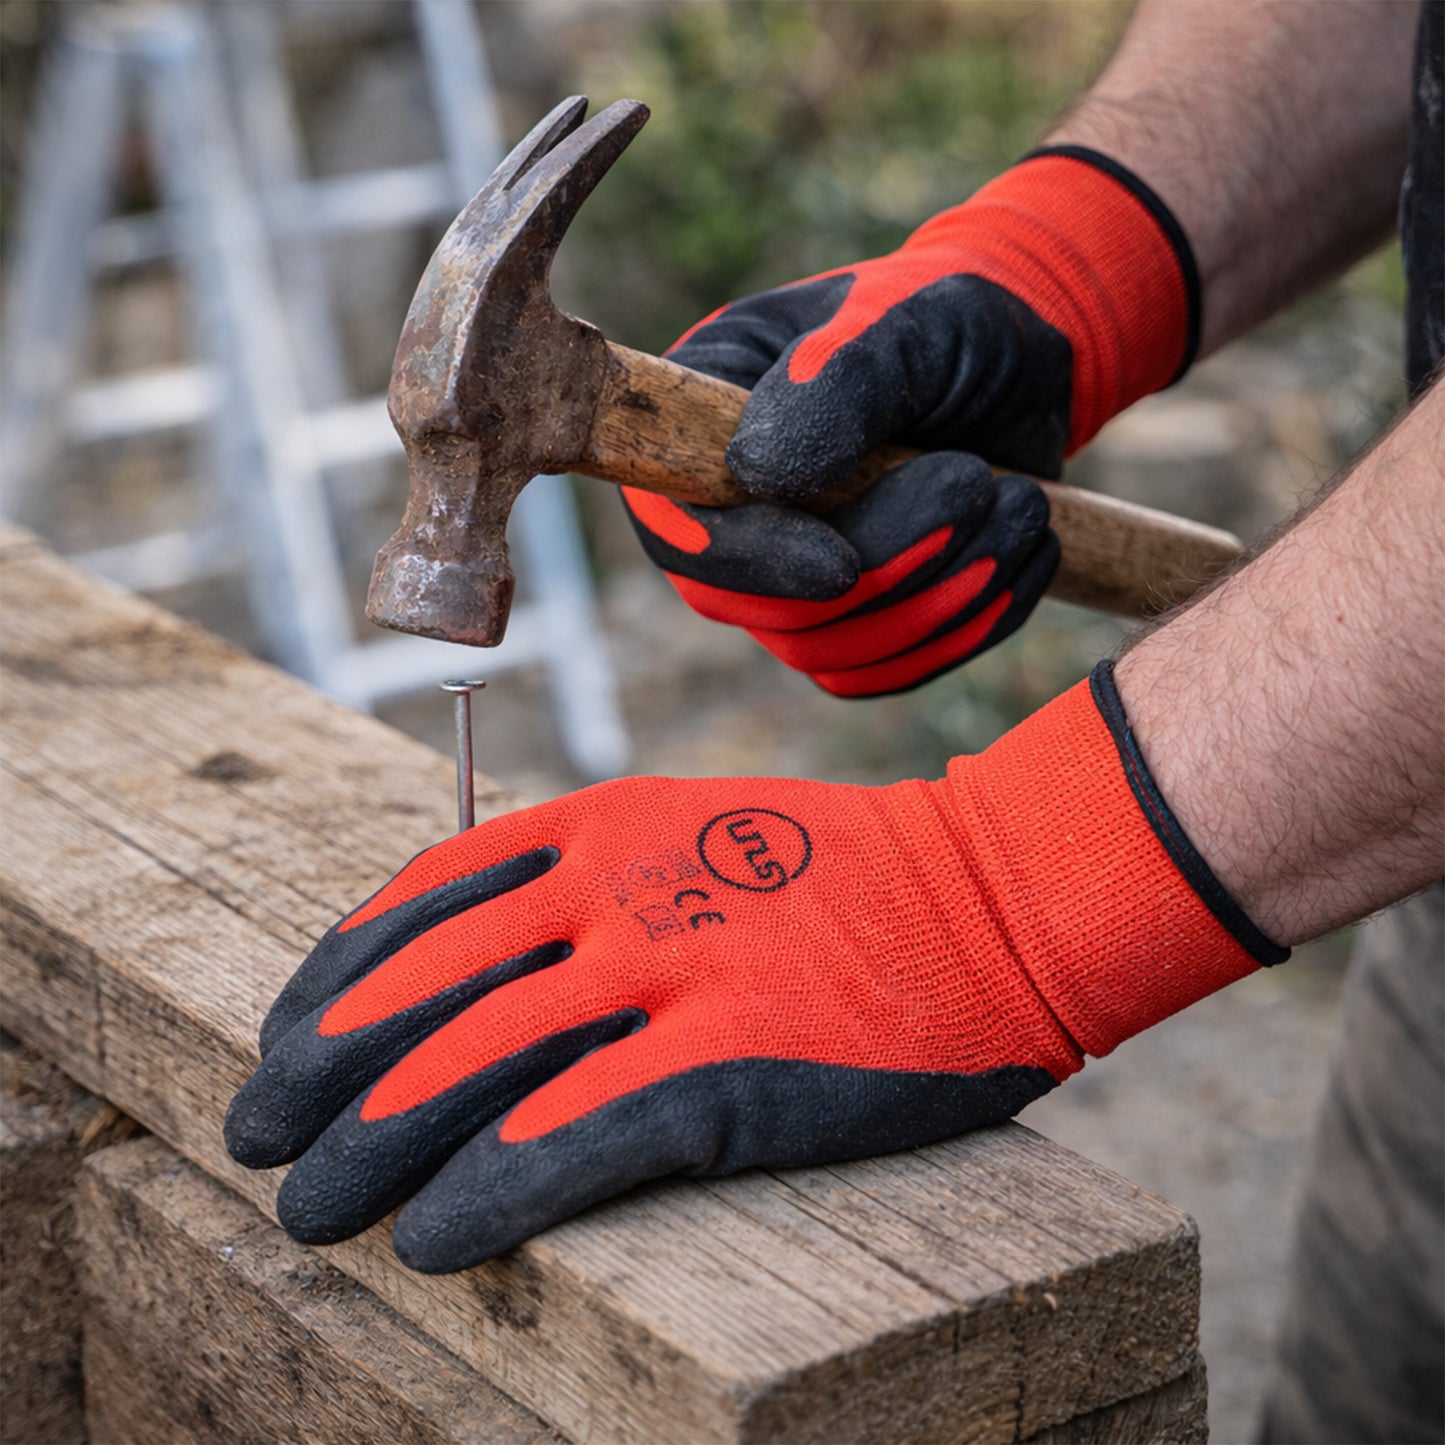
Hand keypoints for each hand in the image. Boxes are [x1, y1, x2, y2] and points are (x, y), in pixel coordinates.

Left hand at [225, 665, 1271, 1273]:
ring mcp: (676, 974)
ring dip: (376, 1145)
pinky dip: (492, 1192)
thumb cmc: (853, 872)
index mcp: (605, 826)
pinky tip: (435, 1240)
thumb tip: (495, 952)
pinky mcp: (734, 1067)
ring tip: (310, 1207)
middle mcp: (620, 890)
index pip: (425, 898)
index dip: (336, 978)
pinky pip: (580, 1136)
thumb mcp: (705, 827)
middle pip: (428, 989)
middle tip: (257, 1138)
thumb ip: (600, 872)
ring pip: (479, 1065)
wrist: (996, 892)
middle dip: (324, 1072)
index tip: (283, 1038)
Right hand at [626, 148, 1196, 691]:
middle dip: (885, 569)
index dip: (745, 562)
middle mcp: (731, 516)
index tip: (840, 564)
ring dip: (941, 598)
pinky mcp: (858, 622)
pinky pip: (890, 671)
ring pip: (833, 654)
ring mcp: (791, 577)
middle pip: (764, 610)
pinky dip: (968, 628)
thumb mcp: (899, 322)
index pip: (675, 526)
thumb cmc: (949, 319)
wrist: (1026, 353)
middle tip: (978, 485)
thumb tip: (757, 475)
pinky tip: (1025, 554)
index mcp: (701, 426)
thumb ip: (830, 382)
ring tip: (1021, 508)